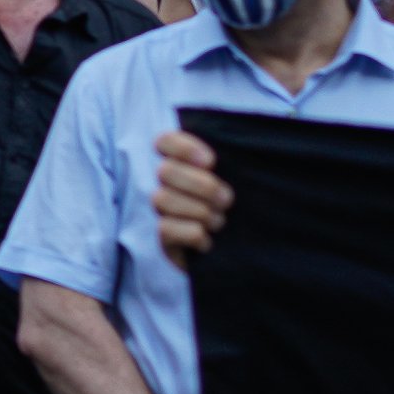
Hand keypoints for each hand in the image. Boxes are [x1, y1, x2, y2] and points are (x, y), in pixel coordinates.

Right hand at [153, 126, 229, 263]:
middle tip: (227, 200)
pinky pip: (166, 228)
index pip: (165, 142)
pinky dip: (193, 235)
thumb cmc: (235, 210)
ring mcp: (157, 210)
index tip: (210, 162)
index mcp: (180, 162)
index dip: (184, 148)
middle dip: (202, 186)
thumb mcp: (235, 182)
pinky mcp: (158, 237)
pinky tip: (207, 241)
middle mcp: (161, 183)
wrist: (236, 252)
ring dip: (199, 212)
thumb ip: (227, 165)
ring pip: (163, 199)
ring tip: (219, 222)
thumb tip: (225, 155)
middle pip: (165, 171)